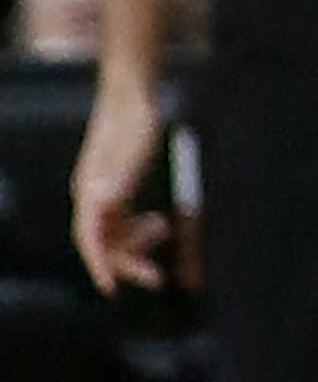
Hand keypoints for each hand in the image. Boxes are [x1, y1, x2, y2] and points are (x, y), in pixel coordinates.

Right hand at [70, 65, 168, 293]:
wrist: (135, 94)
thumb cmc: (135, 121)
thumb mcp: (132, 153)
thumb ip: (118, 180)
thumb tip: (102, 201)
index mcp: (90, 190)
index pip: (89, 239)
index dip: (99, 265)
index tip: (111, 287)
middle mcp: (92, 194)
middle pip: (104, 242)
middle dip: (129, 262)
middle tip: (157, 278)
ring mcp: (102, 191)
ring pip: (115, 232)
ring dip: (138, 242)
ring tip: (165, 232)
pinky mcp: (116, 186)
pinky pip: (123, 219)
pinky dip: (140, 227)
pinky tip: (160, 224)